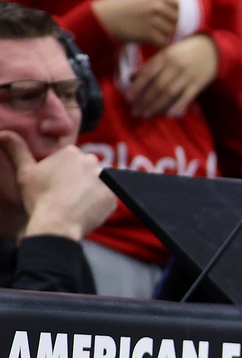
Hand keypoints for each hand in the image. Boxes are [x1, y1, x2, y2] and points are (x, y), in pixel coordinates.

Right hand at [0, 133, 114, 239]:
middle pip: (85, 170)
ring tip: (74, 204)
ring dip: (89, 190)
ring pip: (97, 182)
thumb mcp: (24, 173)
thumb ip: (17, 151)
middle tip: (63, 196)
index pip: (69, 161)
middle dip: (77, 180)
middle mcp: (92, 160)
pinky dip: (98, 203)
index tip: (54, 186)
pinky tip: (85, 210)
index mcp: (71, 152)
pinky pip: (107, 197)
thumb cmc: (39, 198)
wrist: (57, 224)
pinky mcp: (114, 195)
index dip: (61, 175)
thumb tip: (3, 133)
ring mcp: (106, 177)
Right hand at [92, 0, 178, 45]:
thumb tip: (174, 13)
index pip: (176, 4)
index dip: (173, 12)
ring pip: (170, 32)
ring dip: (164, 36)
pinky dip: (159, 45)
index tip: (166, 18)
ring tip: (153, 36)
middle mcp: (156, 6)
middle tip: (160, 30)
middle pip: (176, 19)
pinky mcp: (148, 34)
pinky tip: (151, 43)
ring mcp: (153, 20)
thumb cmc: (119, 10)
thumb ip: (155, 3)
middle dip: (170, 25)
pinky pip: (163, 42)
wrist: (103, 19)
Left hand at [127, 35, 218, 118]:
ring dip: (156, 105)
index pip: (147, 74)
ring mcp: (187, 75)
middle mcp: (175, 66)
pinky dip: (178, 105)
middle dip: (145, 100)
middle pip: (157, 86)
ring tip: (146, 114)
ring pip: (169, 93)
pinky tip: (168, 114)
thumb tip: (132, 77)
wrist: (213, 48)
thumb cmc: (186, 50)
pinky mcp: (199, 83)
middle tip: (135, 111)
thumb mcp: (167, 52)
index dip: (137, 87)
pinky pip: (187, 96)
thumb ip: (152, 64)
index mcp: (165, 56)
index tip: (128, 98)